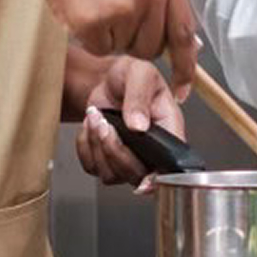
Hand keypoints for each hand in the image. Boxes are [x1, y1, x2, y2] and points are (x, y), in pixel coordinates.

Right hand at [26, 0, 199, 91]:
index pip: (185, 32)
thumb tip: (184, 42)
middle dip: (134, 41)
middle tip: (115, 12)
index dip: (185, 66)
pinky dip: (91, 38)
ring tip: (100, 3)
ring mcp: (125, 6)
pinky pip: (100, 50)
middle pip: (153, 48)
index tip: (182, 90)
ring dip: (112, 37)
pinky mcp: (96, 20)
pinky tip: (85, 9)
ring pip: (126, 49)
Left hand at [75, 56, 186, 193]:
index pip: (171, 165)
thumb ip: (139, 97)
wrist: (106, 79)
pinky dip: (85, 147)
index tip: (145, 182)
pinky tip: (90, 127)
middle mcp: (152, 149)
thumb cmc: (129, 74)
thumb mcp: (139, 74)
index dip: (158, 178)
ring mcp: (130, 157)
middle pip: (136, 173)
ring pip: (112, 174)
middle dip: (115, 151)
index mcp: (169, 128)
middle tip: (105, 124)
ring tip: (96, 117)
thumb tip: (139, 125)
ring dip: (97, 146)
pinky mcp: (108, 159)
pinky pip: (92, 167)